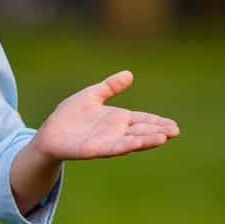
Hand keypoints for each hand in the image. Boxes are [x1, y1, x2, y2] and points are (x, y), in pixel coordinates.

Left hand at [33, 70, 179, 161]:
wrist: (49, 133)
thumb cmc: (69, 116)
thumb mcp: (91, 95)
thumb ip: (109, 87)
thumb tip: (129, 74)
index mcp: (118, 119)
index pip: (143, 120)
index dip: (158, 122)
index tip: (174, 125)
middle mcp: (116, 132)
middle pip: (142, 131)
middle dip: (158, 131)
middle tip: (175, 131)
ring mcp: (107, 142)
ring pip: (132, 140)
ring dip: (147, 140)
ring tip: (164, 137)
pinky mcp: (95, 149)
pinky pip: (113, 147)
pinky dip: (126, 145)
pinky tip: (138, 143)